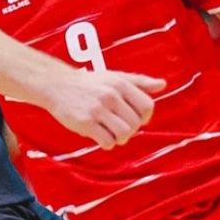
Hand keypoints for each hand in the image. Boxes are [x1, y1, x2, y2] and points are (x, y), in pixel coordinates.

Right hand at [46, 68, 166, 148]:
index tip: (134, 118)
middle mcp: (111, 95)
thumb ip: (139, 82)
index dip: (144, 117)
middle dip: (130, 130)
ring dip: (120, 138)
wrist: (57, 85)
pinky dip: (106, 143)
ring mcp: (97, 109)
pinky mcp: (85, 122)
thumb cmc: (89, 83)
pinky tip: (99, 135)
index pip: (147, 106)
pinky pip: (107, 141)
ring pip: (124, 134)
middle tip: (119, 127)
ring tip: (110, 133)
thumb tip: (162, 85)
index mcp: (121, 84)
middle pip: (136, 123)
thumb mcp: (115, 77)